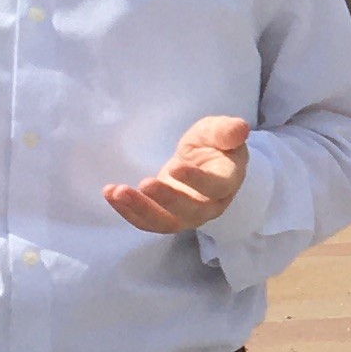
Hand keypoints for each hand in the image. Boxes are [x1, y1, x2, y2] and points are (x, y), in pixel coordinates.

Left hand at [106, 116, 251, 234]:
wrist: (203, 165)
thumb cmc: (213, 146)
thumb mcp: (218, 131)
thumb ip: (226, 131)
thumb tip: (240, 129)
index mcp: (227, 182)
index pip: (215, 186)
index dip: (197, 180)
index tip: (176, 167)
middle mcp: (210, 206)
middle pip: (191, 211)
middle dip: (167, 199)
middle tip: (146, 183)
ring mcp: (187, 217)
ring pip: (166, 222)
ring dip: (141, 210)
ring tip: (118, 191)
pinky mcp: (166, 218)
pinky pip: (147, 222)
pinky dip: (127, 211)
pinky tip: (110, 194)